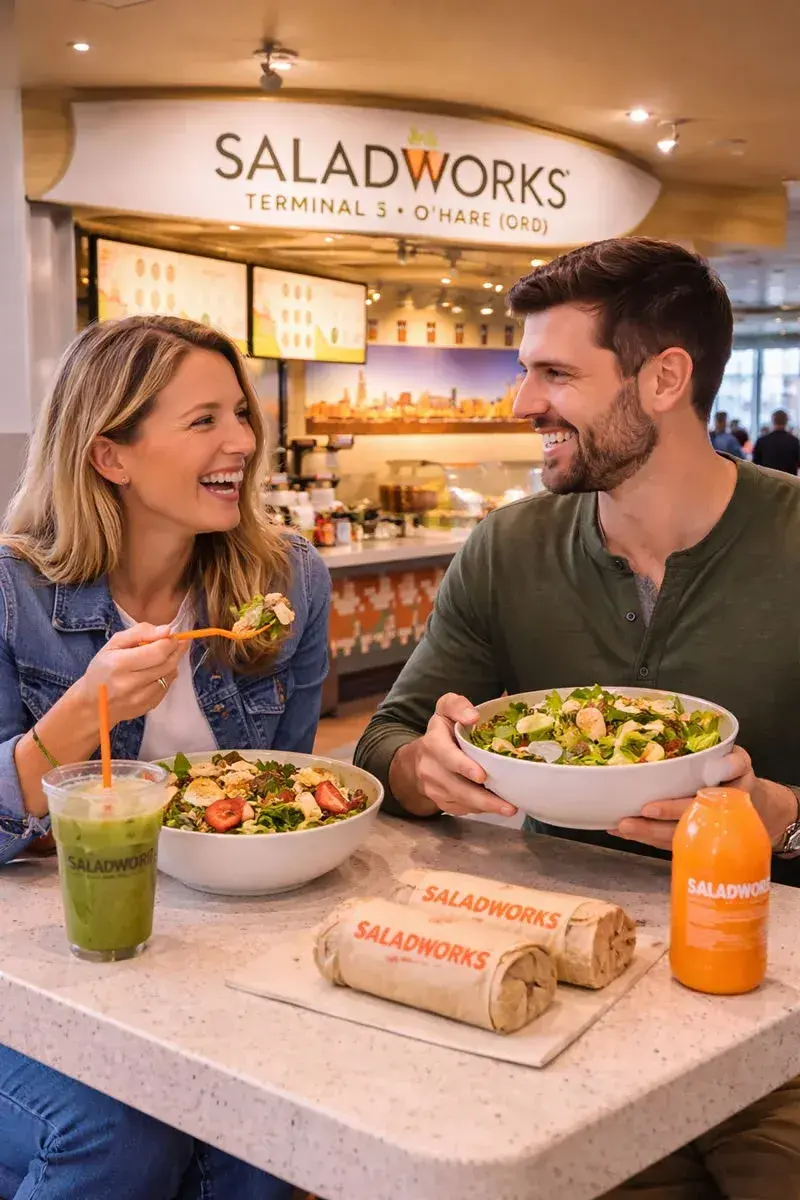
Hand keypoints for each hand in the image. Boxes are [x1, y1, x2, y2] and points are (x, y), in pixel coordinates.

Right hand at [75, 623, 187, 725]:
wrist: (92, 703)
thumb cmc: (102, 669)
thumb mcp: (113, 644)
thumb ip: (140, 632)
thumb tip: (166, 630)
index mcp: (119, 664)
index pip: (157, 652)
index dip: (170, 642)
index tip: (171, 635)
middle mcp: (130, 683)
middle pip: (167, 664)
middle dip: (176, 650)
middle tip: (176, 642)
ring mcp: (139, 698)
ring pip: (170, 675)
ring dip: (172, 663)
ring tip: (164, 656)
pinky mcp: (146, 706)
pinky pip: (167, 687)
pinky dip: (167, 676)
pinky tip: (158, 671)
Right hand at [390, 692, 516, 818]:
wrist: (421, 757)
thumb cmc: (442, 731)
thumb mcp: (446, 709)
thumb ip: (457, 706)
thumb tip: (473, 716)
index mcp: (433, 742)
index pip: (446, 755)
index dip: (463, 766)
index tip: (482, 775)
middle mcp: (429, 767)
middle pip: (456, 786)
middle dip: (483, 798)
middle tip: (508, 805)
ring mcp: (433, 787)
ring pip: (460, 801)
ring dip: (485, 807)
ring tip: (509, 808)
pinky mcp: (440, 801)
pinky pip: (461, 809)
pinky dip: (479, 809)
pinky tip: (495, 807)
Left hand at [610, 746, 797, 851]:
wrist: (751, 805)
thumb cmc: (738, 779)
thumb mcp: (741, 765)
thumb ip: (735, 762)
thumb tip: (724, 762)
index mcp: (721, 805)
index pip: (693, 809)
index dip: (671, 811)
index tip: (648, 809)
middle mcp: (706, 824)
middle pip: (676, 831)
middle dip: (649, 829)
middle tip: (624, 824)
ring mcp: (695, 834)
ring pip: (668, 840)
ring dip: (642, 835)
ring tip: (617, 828)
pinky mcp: (686, 837)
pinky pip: (664, 840)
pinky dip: (643, 836)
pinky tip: (620, 830)